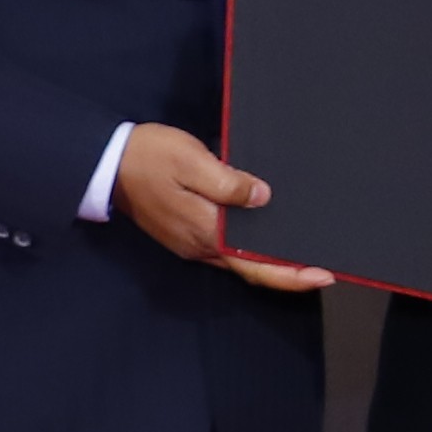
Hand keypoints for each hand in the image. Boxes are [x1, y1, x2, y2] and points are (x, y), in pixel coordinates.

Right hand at [115, 124, 334, 293]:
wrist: (107, 163)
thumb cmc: (150, 156)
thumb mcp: (191, 161)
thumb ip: (228, 183)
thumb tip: (262, 197)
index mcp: (205, 233)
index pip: (255, 264)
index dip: (290, 274)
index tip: (322, 275)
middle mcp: (199, 246)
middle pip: (251, 269)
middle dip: (288, 273)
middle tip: (324, 270)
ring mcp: (191, 243)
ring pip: (238, 262)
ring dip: (270, 263)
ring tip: (302, 255)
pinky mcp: (186, 233)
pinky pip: (225, 250)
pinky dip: (250, 251)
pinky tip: (265, 238)